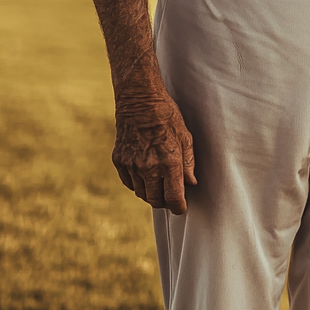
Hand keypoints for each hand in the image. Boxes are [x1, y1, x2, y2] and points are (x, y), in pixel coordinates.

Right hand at [112, 91, 195, 213]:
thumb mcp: (185, 136)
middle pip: (155, 200)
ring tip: (159, 186)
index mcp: (169, 162)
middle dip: (165, 202)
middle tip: (171, 198)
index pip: (173, 198)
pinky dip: (137, 184)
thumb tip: (190, 183)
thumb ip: (188, 162)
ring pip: (141, 193)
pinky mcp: (119, 161)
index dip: (179, 207)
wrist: (139, 101)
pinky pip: (129, 183)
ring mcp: (131, 165)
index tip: (181, 208)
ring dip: (151, 193)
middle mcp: (148, 167)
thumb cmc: (167, 116)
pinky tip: (145, 176)